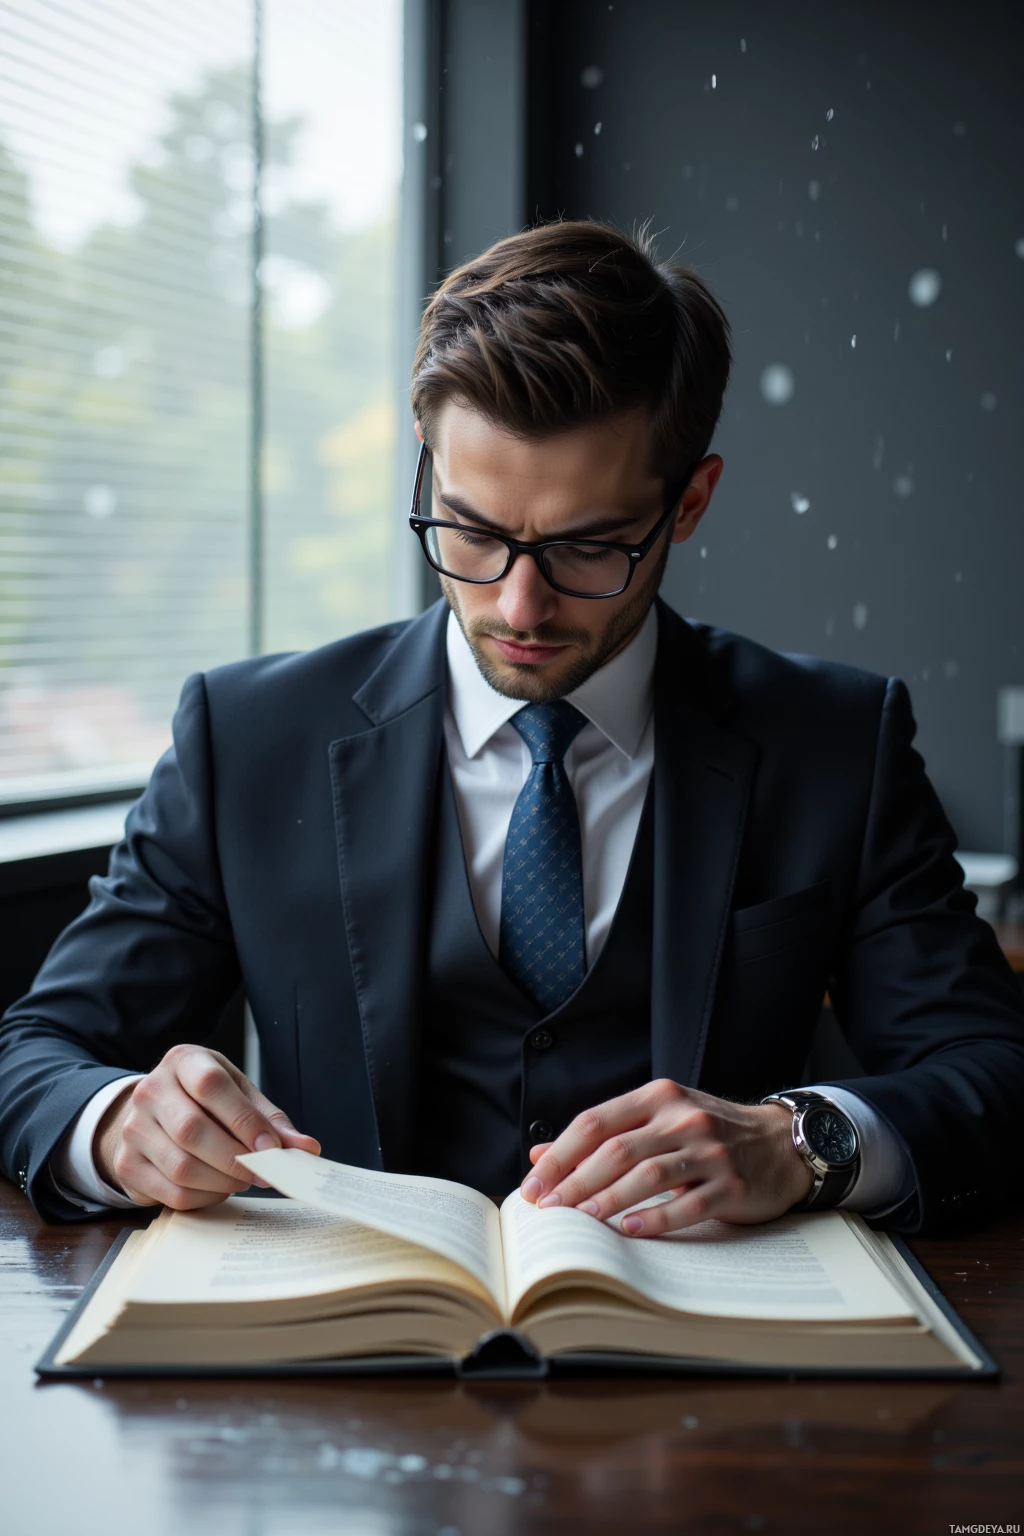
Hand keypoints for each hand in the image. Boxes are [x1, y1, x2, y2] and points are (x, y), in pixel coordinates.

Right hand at [95, 1044, 319, 1209]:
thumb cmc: (205, 1101)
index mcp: (183, 1061)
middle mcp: (150, 1090)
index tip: (272, 1147)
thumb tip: (307, 1149)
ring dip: (222, 1182)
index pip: (212, 1086)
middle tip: (263, 1172)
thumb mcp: (238, 1095)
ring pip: (182, 1167)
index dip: (244, 1120)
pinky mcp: (127, 1165)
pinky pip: (172, 1192)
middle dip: (236, 1158)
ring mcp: (133, 1128)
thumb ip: (270, 1120)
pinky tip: (218, 1188)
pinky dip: (205, 1198)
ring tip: (243, 1179)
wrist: (151, 1113)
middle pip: (193, 1131)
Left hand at [519, 1079, 812, 1234]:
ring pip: (648, 1175)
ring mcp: (710, 1151)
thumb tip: (540, 1155)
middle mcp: (683, 1118)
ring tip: (580, 1222)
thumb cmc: (709, 1133)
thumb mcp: (658, 1120)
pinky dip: (655, 1218)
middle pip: (616, 1150)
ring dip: (608, 1201)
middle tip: (548, 1211)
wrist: (781, 1142)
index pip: (595, 1122)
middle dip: (574, 1183)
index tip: (533, 1185)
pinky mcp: (732, 1184)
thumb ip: (604, 1135)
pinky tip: (630, 1230)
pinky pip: (688, 1204)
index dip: (559, 1155)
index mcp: (658, 1097)